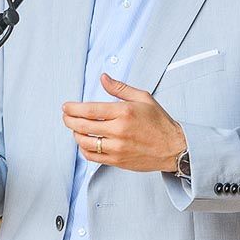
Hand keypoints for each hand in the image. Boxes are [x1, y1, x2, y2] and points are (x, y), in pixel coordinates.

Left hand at [62, 73, 185, 171]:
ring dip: (75, 134)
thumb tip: (103, 78)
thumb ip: (120, 88)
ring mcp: (117, 148)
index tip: (66, 107)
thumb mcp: (143, 98)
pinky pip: (93, 157)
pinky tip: (85, 143)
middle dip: (69, 120)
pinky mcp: (117, 161)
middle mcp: (119, 130)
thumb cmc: (159, 122)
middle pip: (83, 126)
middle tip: (66, 116)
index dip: (73, 108)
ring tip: (75, 128)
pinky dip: (84, 150)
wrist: (174, 148)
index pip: (90, 109)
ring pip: (85, 142)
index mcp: (124, 112)